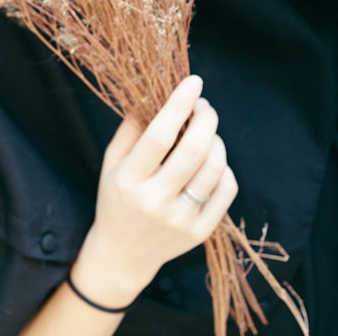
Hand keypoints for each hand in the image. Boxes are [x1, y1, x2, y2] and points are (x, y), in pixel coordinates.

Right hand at [71, 75, 237, 307]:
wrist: (123, 254)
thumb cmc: (116, 199)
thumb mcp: (111, 163)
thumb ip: (131, 129)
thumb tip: (154, 93)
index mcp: (127, 181)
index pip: (159, 137)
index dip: (179, 105)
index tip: (193, 82)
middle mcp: (154, 202)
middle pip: (193, 151)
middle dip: (205, 119)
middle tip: (204, 106)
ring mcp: (180, 220)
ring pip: (214, 169)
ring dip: (216, 140)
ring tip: (206, 133)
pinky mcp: (200, 232)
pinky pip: (226, 190)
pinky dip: (224, 168)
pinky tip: (212, 161)